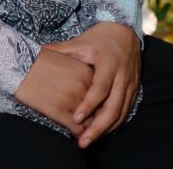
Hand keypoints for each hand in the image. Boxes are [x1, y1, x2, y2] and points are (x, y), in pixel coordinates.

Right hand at [14, 46, 93, 136]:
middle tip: (90, 123)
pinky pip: (77, 129)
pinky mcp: (60, 111)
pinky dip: (78, 134)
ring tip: (83, 131)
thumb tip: (89, 90)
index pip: (101, 95)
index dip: (98, 104)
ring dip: (88, 129)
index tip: (93, 109)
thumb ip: (80, 74)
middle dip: (95, 118)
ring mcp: (73, 99)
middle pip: (98, 110)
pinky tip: (74, 134)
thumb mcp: (66, 61)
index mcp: (86, 72)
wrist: (18, 63)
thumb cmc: (39, 61)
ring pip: (90, 122)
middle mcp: (84, 86)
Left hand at [45, 22, 139, 148]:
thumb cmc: (98, 37)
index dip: (89, 104)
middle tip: (83, 141)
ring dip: (106, 129)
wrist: (124, 31)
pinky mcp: (134, 90)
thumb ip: (61, 50)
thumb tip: (39, 51)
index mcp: (107, 63)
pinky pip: (126, 111)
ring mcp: (129, 84)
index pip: (100, 88)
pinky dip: (114, 124)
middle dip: (98, 127)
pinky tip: (102, 132)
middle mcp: (121, 76)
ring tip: (89, 140)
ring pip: (121, 113)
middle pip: (113, 107)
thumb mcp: (80, 41)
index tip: (76, 118)